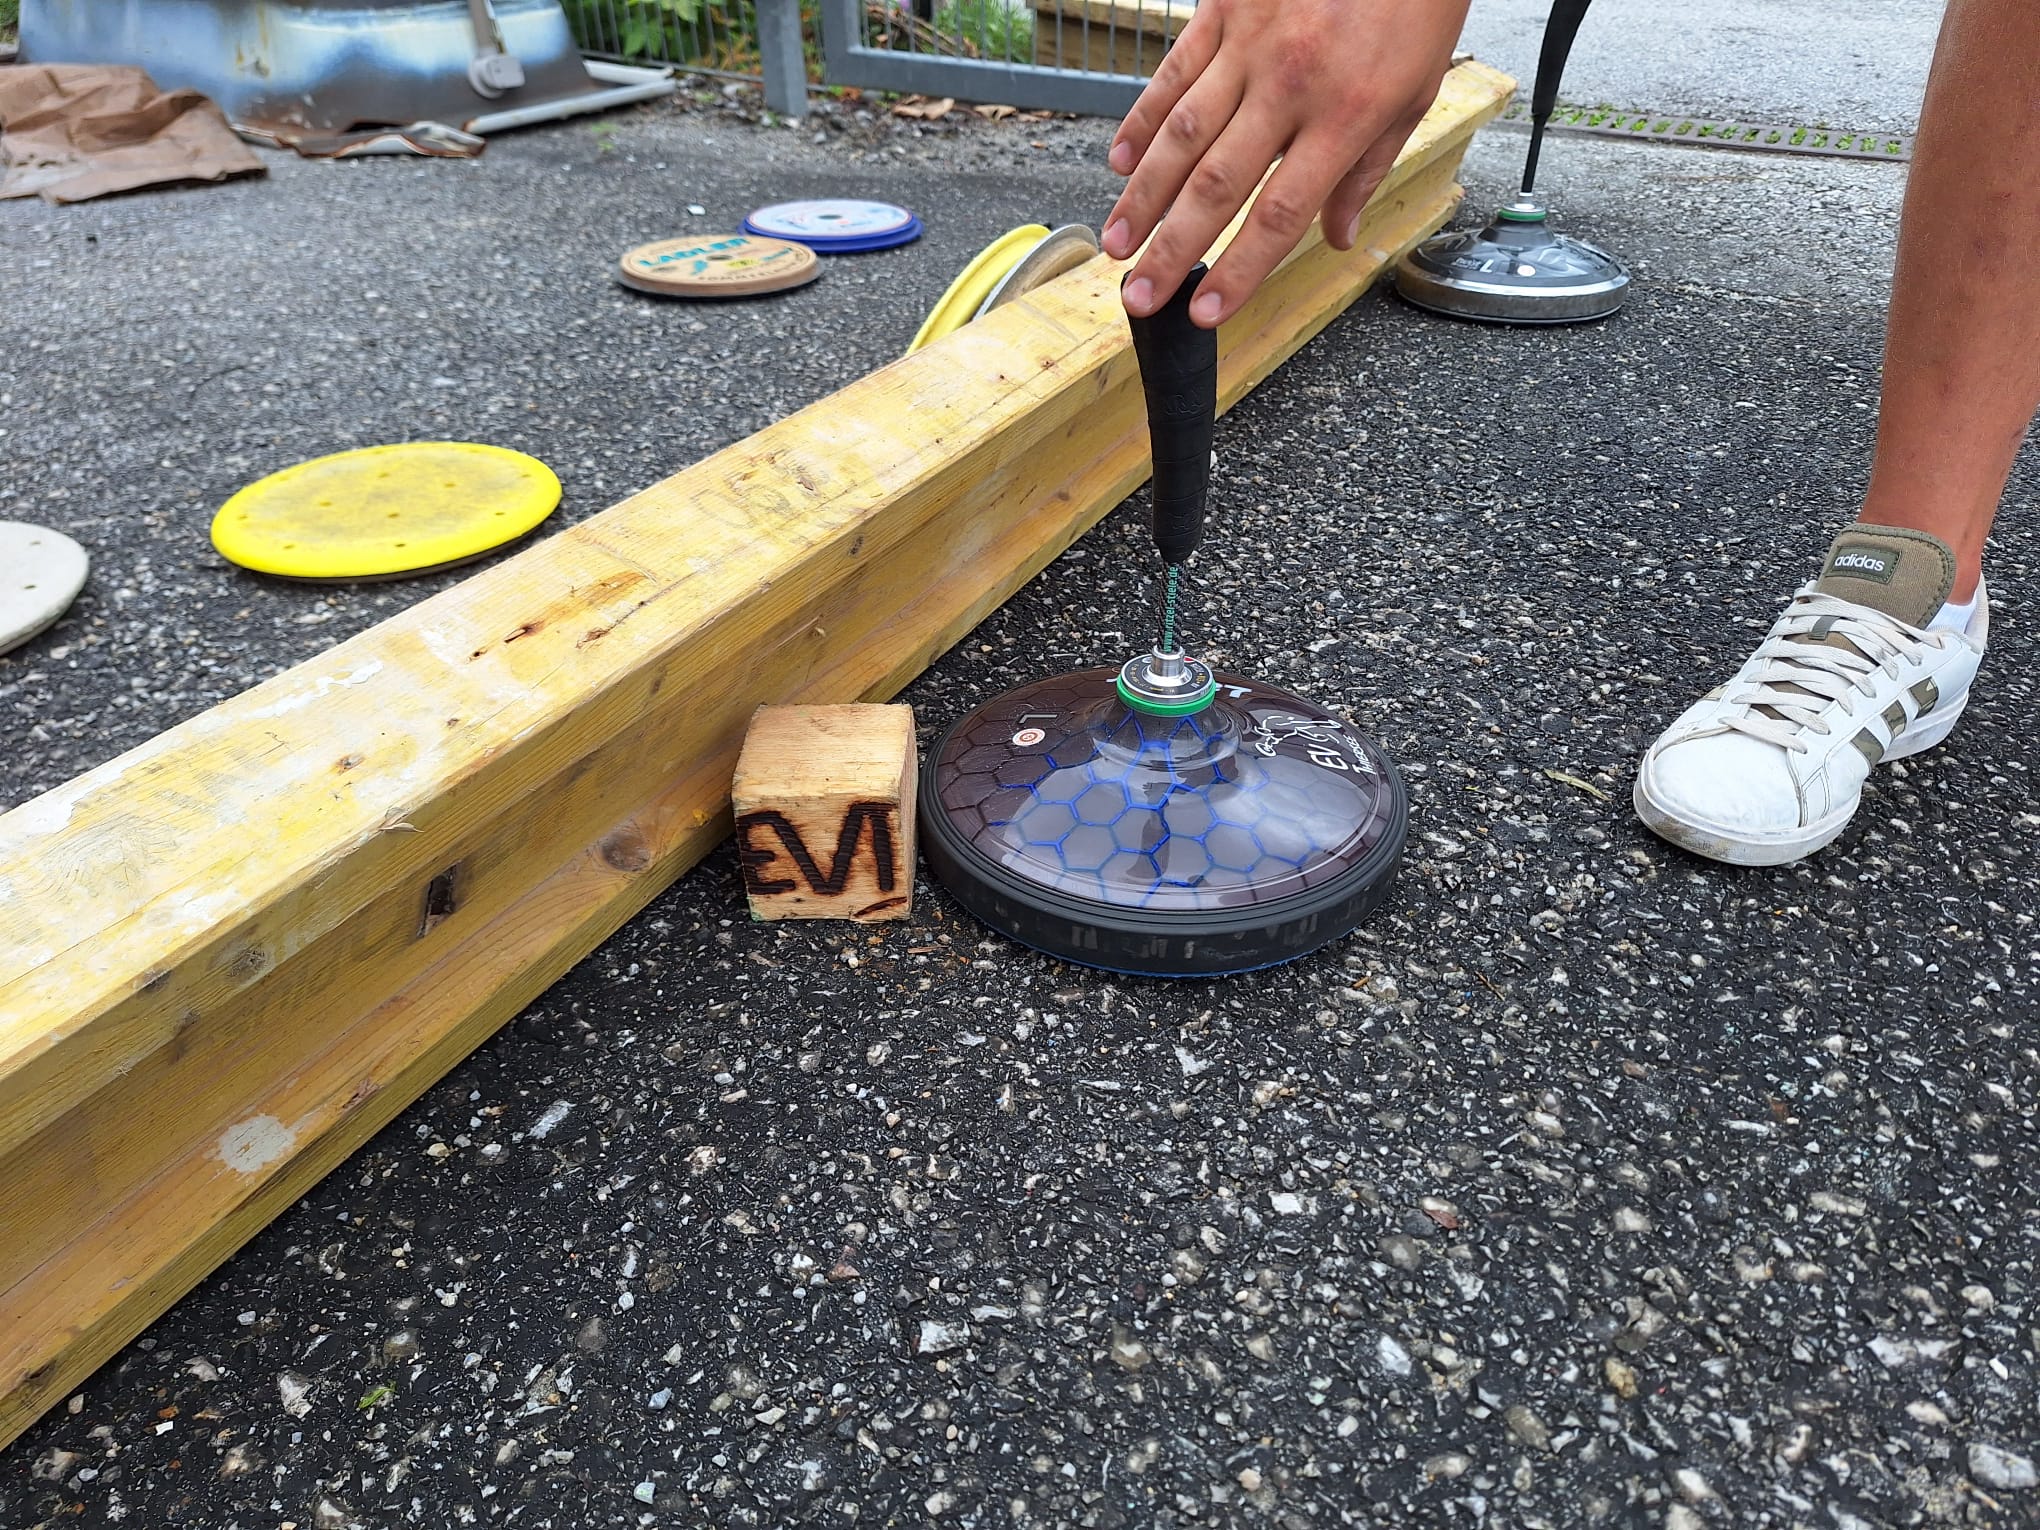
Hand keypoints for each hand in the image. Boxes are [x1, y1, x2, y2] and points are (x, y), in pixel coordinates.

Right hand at [1105, 0, 1471, 326]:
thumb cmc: (1413, 3)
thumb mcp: (1414, 93)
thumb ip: (1368, 169)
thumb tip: (1339, 237)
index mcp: (1344, 116)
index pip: (1278, 215)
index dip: (1237, 271)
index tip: (1205, 313)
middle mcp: (1289, 85)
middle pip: (1217, 186)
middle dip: (1172, 251)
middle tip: (1141, 296)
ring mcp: (1250, 45)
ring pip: (1182, 135)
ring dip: (1143, 197)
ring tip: (1118, 244)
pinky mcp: (1225, 8)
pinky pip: (1173, 73)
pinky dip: (1142, 121)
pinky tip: (1119, 163)